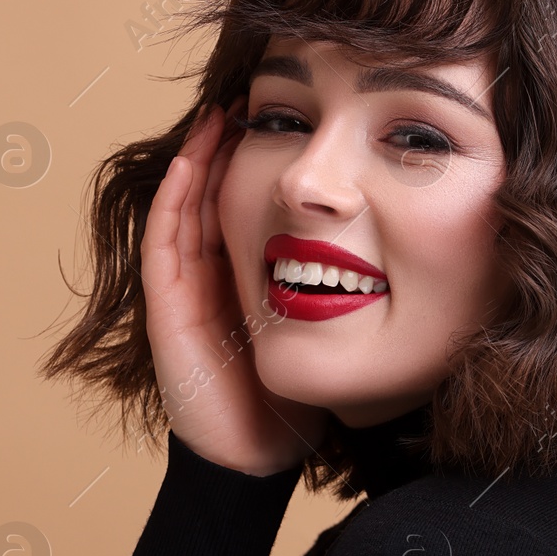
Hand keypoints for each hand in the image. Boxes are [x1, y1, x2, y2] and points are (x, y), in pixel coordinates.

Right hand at [139, 100, 327, 476]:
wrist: (260, 455)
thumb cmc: (293, 396)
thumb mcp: (324, 326)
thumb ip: (341, 288)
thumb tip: (390, 247)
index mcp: (241, 278)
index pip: (241, 203)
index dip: (254, 161)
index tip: (280, 118)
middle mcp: (208, 278)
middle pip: (209, 196)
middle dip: (225, 148)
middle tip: (248, 100)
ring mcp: (182, 292)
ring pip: (183, 209)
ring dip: (199, 160)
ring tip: (221, 115)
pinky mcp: (167, 310)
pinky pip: (166, 243)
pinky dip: (178, 199)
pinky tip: (198, 162)